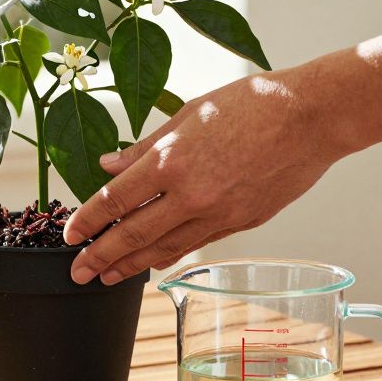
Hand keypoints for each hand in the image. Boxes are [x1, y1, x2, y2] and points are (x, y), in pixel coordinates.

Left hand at [62, 70, 347, 284]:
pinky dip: (169, 255)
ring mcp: (217, 212)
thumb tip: (108, 164)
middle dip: (99, 256)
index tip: (69, 235)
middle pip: (132, 234)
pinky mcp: (242, 222)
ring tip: (107, 276)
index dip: (86, 221)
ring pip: (163, 247)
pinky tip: (153, 263)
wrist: (311, 117)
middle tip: (77, 272)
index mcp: (170, 160)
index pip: (114, 200)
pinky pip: (196, 244)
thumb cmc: (251, 104)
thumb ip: (145, 146)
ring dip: (130, 265)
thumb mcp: (188, 114)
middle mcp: (189, 193)